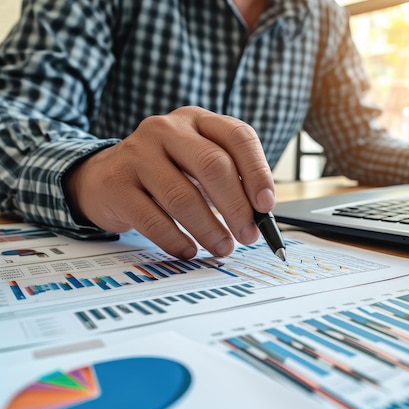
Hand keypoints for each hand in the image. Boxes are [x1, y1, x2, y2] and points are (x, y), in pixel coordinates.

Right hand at [64, 106, 274, 258]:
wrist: (103, 176)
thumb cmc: (165, 172)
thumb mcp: (198, 162)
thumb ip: (231, 180)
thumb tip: (260, 216)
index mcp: (197, 120)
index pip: (238, 136)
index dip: (258, 172)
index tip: (266, 206)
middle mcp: (166, 129)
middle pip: (213, 166)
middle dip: (237, 207)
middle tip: (248, 235)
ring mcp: (138, 154)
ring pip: (183, 197)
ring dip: (209, 230)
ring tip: (223, 248)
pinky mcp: (117, 184)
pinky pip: (153, 220)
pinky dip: (176, 241)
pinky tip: (189, 250)